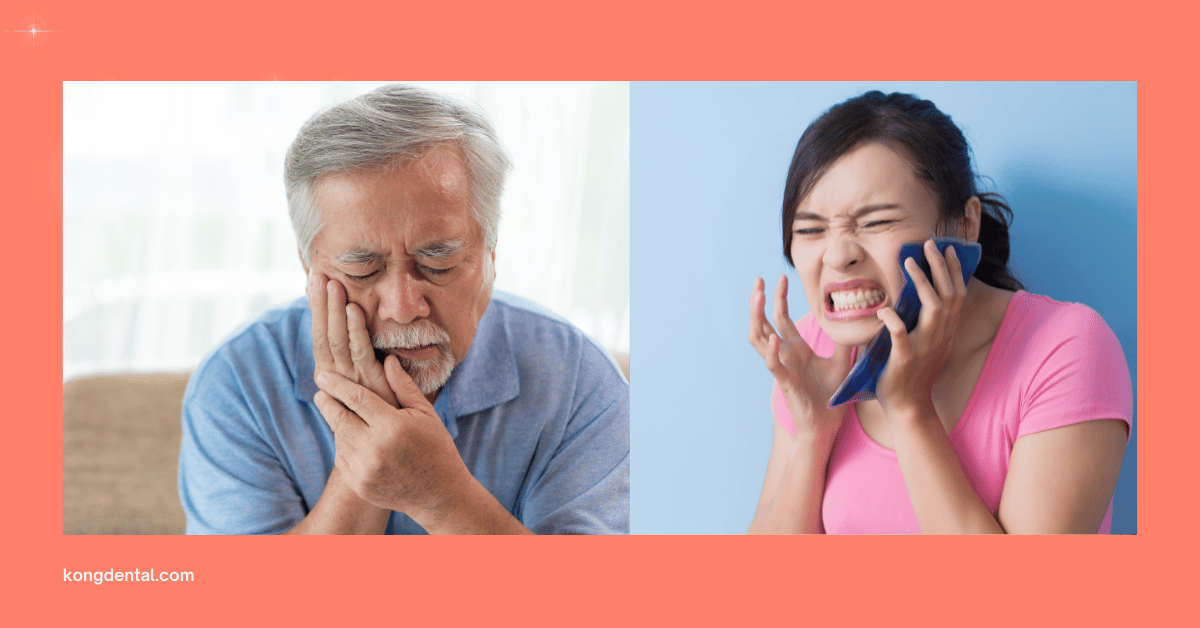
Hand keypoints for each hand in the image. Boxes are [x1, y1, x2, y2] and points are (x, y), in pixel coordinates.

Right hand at [308, 271, 398, 407]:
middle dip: (320, 304)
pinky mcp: (371, 383)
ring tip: (331, 285)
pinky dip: (355, 330)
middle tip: (317, 275)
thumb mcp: (367, 375)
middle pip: (323, 333)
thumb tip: (353, 320)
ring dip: (333, 311)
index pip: (320, 334)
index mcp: (332, 372)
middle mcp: (335, 376)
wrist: (393, 437)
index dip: (316, 308)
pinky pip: (360, 352)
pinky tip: (352, 309)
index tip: (313, 281)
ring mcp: (352, 380)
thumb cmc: (382, 404)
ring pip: (337, 339)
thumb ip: (359, 352)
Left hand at [313, 354, 470, 518]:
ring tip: (341, 414)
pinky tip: (353, 439)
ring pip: (339, 438)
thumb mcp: (426, 414)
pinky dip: (344, 445)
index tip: (323, 375)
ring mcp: (364, 469)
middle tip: (320, 392)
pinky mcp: (359, 484)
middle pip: (339, 418)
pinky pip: (341, 458)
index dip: (337, 384)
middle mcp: (374, 448)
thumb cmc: (436, 448)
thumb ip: (403, 387)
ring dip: (337, 424)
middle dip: (326, 402)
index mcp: (392, 426)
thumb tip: (387, 360)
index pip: (356, 398)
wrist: (439, 494)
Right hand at [748, 275, 852, 439]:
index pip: (780, 317)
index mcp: (795, 348)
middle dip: (759, 301)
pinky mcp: (785, 383)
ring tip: (758, 298)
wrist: (827, 424)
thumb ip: (845, 342)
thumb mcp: (842, 362)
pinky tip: (774, 339)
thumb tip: (859, 320)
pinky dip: (771, 352)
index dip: (779, 297)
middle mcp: (784, 355)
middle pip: (763, 323)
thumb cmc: (830, 395)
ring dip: (756, 318)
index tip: (782, 276)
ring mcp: (782, 367)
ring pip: (759, 340)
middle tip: (758, 280)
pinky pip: (773, 365)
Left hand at [874, 239, 966, 416]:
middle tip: (930, 245)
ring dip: (922, 283)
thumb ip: (923, 322)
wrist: (907, 406)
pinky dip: (893, 320)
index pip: (957, 295)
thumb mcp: (925, 344)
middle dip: (941, 267)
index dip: (954, 271)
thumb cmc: (910, 373)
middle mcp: (940, 337)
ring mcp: (924, 348)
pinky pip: (901, 335)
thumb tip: (913, 295)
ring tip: (909, 263)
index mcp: (945, 333)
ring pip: (932, 309)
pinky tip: (885, 309)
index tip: (948, 250)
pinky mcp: (905, 359)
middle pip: (948, 295)